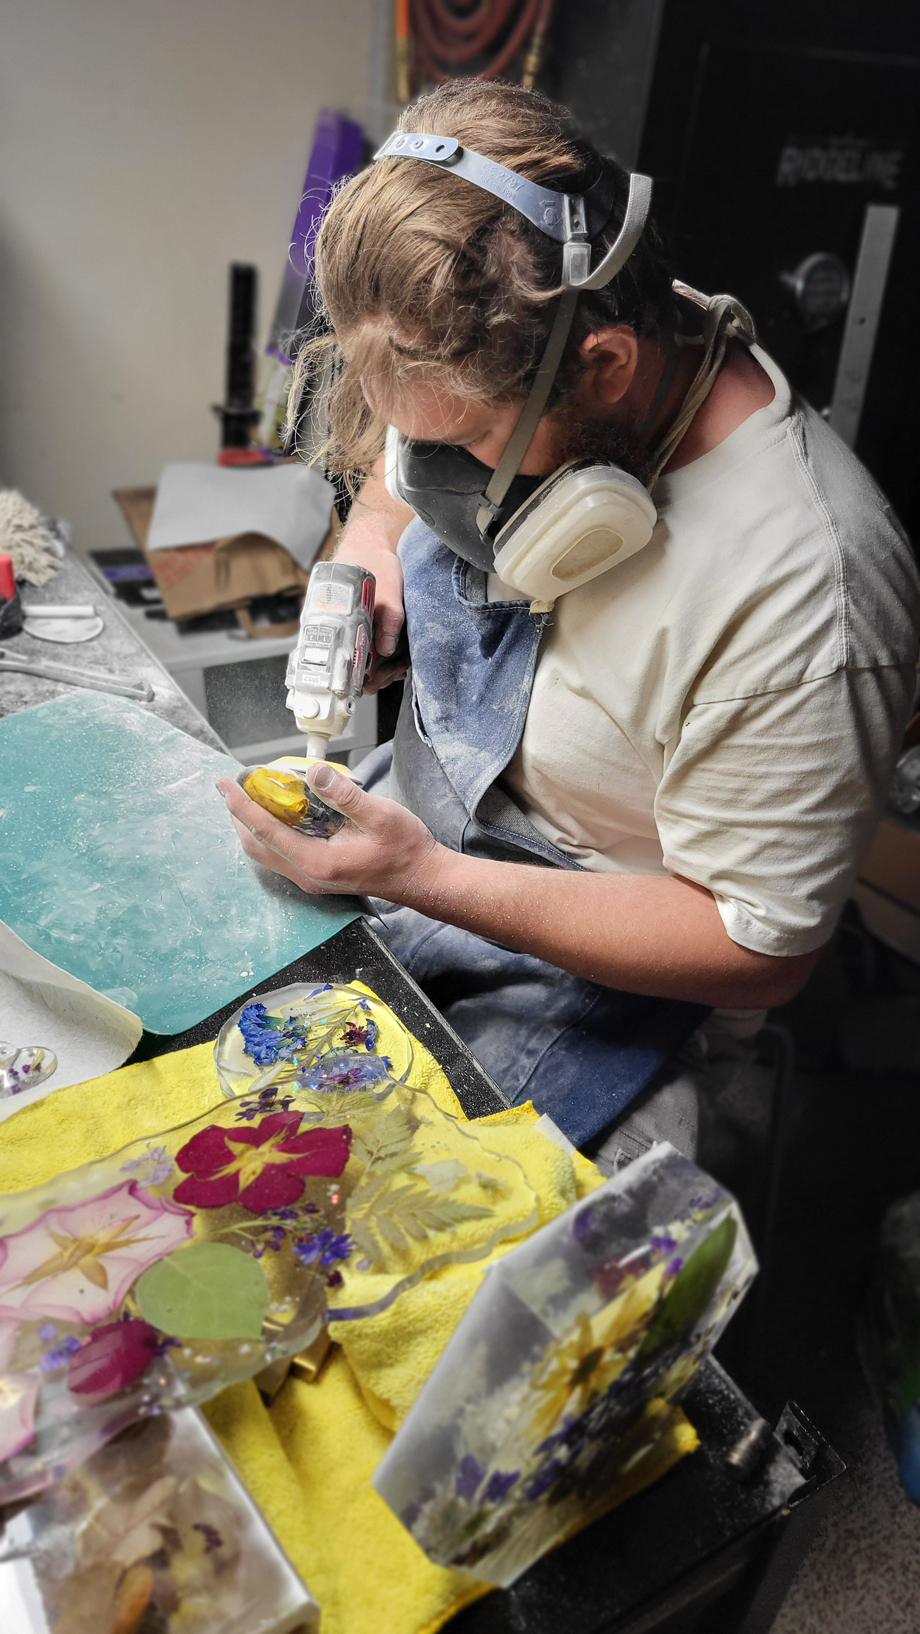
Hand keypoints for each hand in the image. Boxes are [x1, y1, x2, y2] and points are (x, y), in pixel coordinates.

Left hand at [217, 763, 443, 902]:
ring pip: (265, 852)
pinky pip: (281, 854)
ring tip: (250, 795)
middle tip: (235, 785)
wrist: (422, 878)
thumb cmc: (405, 850)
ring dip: (252, 824)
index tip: (225, 784)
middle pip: (257, 845)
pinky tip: (278, 813)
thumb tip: (314, 773)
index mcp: (318, 862)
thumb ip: (345, 795)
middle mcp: (308, 875)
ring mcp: (312, 878)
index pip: (265, 831)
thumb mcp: (381, 815)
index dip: (241, 805)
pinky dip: (269, 833)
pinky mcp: (318, 875)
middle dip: (240, 814)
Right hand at [336, 461, 411, 691]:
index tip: (382, 677)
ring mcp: (345, 630)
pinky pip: (362, 653)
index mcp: (335, 622)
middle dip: (374, 676)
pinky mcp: (355, 628)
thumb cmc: (370, 562)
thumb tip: (384, 650)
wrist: (369, 541)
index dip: (362, 677)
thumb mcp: (387, 590)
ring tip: (396, 666)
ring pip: (357, 663)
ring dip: (378, 670)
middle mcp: (336, 629)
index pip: (340, 666)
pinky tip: (392, 658)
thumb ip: (388, 620)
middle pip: (349, 669)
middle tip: (394, 671)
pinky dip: (378, 660)